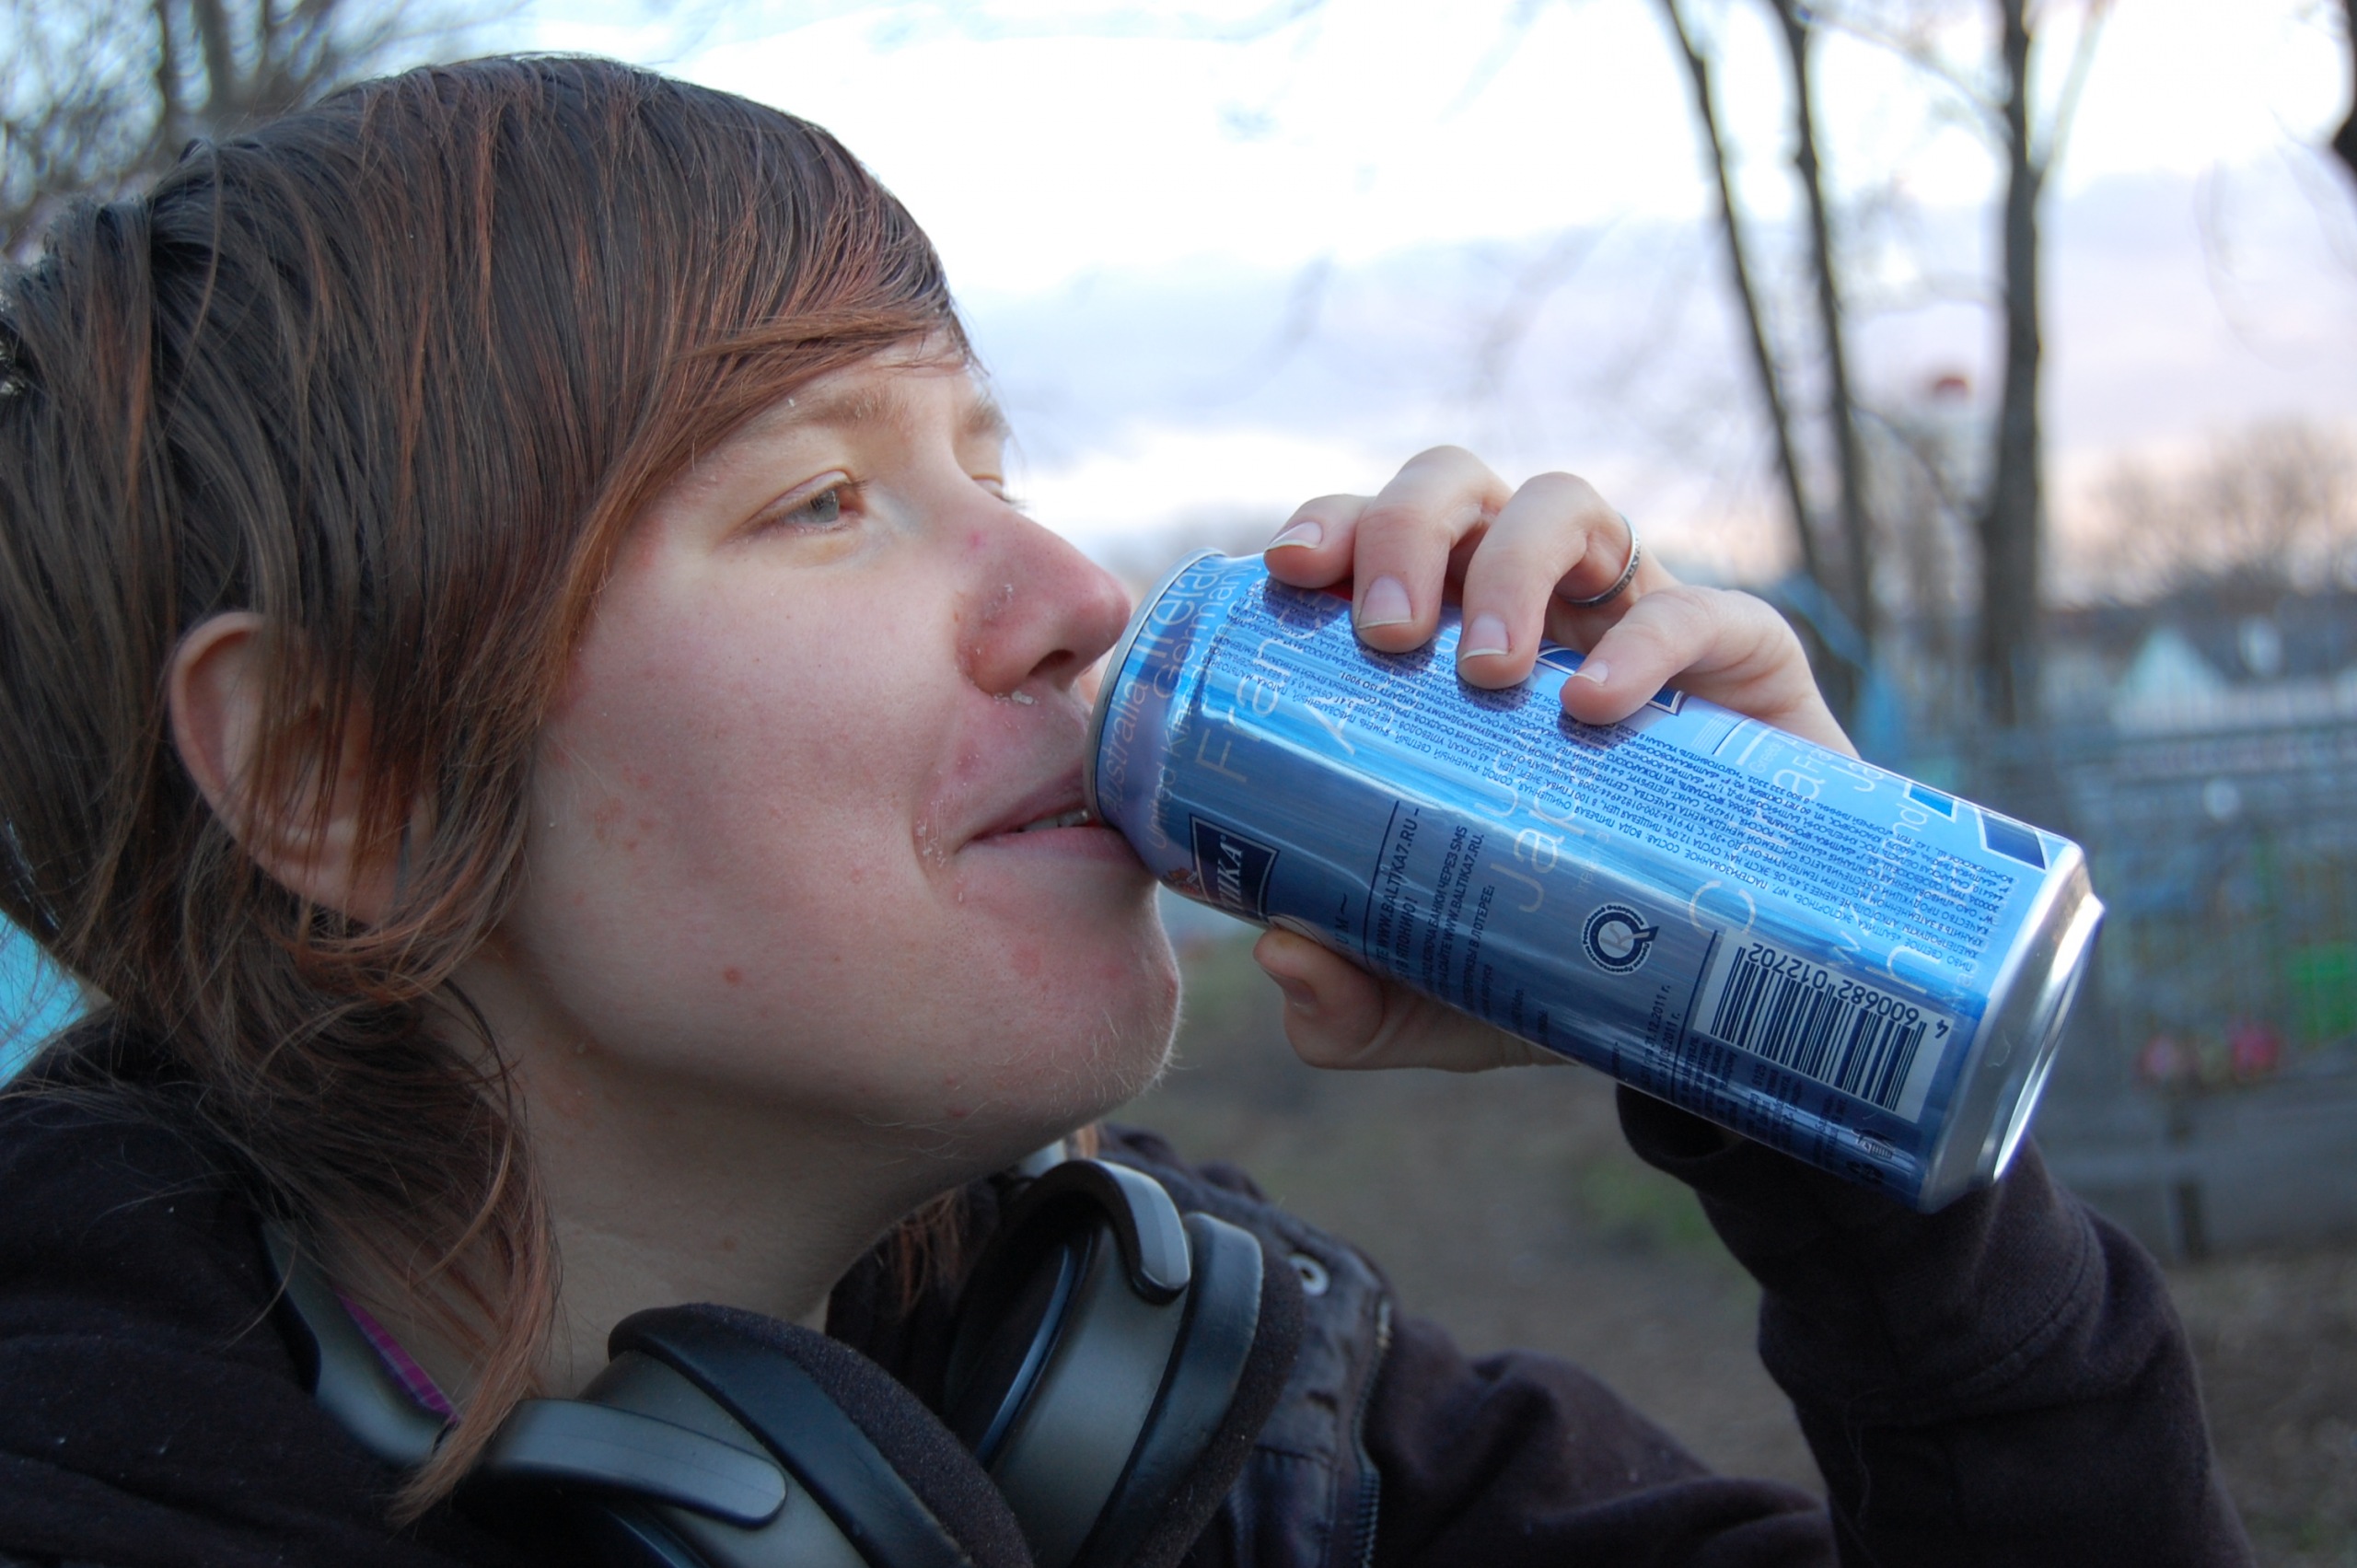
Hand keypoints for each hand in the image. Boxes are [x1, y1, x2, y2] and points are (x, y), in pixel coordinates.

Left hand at [1251, 446, 1854, 1073]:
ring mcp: (1629, 619)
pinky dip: (1640, 641)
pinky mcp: (1739, 659)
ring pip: (1564, 505)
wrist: (1720, 991)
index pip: (1369, 538)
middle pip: (1453, 488)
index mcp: (1436, 648)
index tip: (1294, 571)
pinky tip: (1594, 707)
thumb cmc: (1553, 953)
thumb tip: (1283, 956)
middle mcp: (1526, 607)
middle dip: (1404, 529)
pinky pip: (1697, 608)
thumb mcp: (1432, 996)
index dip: (1331, 523)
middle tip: (1387, 636)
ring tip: (1486, 673)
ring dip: (1508, 562)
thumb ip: (1349, 1004)